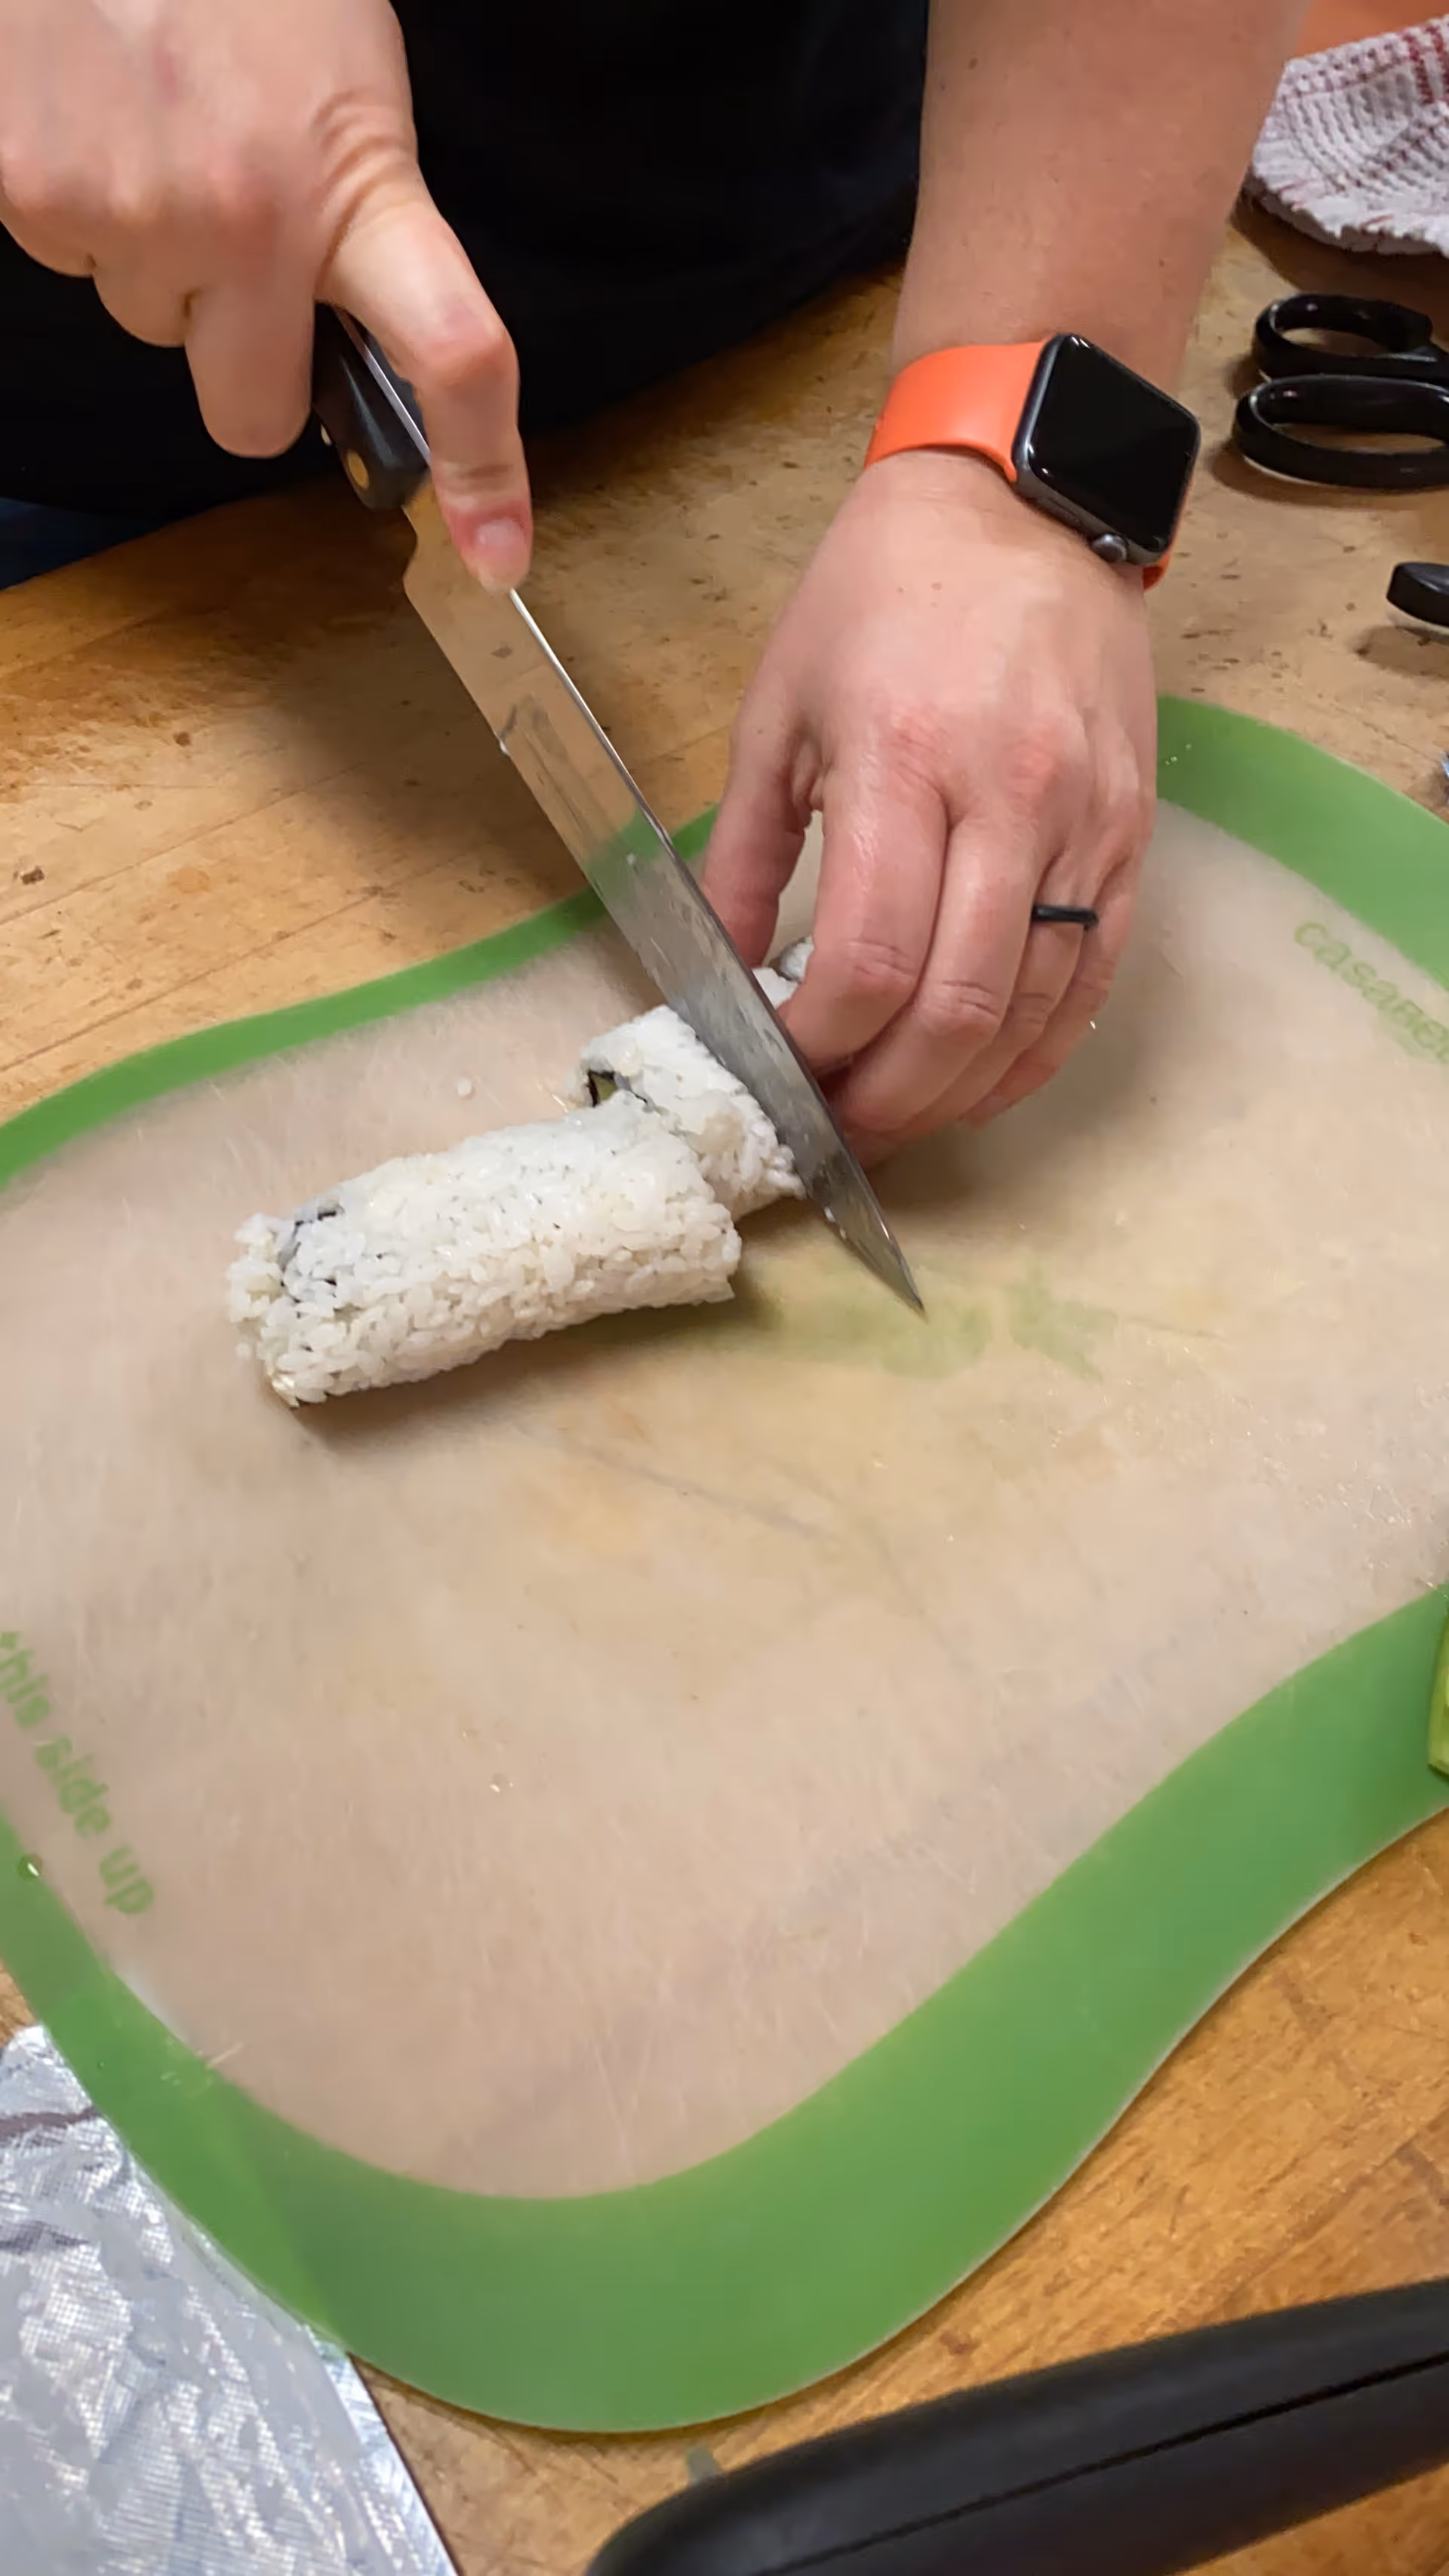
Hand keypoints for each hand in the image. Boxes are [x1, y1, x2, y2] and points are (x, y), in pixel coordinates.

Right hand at [0, 0, 529, 584]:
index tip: (499, 553)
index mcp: (356, 185)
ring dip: (155, 252)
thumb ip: (359, 208)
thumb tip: (349, 331)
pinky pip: (68, 258)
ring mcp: (130, 218)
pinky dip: (77, 199)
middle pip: (248, 415)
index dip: (486, 469)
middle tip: (236, 245)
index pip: (455, 353)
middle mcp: (247, 223)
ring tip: (153, 120)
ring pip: (148, 325)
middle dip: (242, 359)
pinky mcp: (29, 196)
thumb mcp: (339, 72)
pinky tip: (93, 109)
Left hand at [702, 449, 1155, 1150]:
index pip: (869, 961)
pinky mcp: (1131, 835)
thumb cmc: (884, 594)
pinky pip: (1092, 976)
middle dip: (888, 1097)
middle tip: (837, 1129)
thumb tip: (722, 978)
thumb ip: (746, 853)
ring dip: (957, 1092)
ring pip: (1029, 1009)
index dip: (821, 1048)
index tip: (783, 1073)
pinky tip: (981, 1085)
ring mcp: (1084, 822)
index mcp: (903, 760)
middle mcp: (1010, 798)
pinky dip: (1036, 1052)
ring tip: (897, 1119)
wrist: (1025, 501)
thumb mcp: (778, 705)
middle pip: (955, 1008)